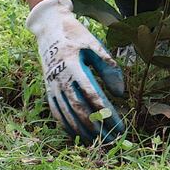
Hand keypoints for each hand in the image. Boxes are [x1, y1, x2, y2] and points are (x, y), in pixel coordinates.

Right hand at [26, 0, 125, 142]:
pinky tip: (78, 134)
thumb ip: (109, 68)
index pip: (92, 94)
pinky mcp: (49, 89)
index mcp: (74, 66)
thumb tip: (121, 94)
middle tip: (112, 138)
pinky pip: (57, 112)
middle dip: (97, 126)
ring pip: (67, 114)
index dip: (106, 111)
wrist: (49, 28)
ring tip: (98, 141)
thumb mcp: (95, 45)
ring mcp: (53, 86)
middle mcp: (61, 79)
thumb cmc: (76, 36)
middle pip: (80, 109)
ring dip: (82, 130)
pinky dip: (67, 125)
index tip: (119, 123)